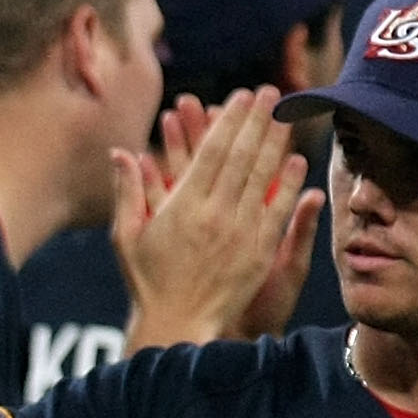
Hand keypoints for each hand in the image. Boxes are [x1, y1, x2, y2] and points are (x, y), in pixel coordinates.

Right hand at [115, 89, 318, 346]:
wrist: (177, 325)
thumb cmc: (147, 281)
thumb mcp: (126, 236)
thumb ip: (127, 191)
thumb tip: (120, 152)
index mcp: (182, 207)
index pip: (212, 152)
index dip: (230, 120)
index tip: (242, 96)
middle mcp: (214, 214)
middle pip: (242, 156)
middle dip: (257, 120)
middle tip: (271, 92)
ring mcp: (240, 233)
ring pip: (263, 177)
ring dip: (276, 142)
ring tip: (286, 115)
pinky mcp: (259, 252)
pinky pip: (277, 210)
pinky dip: (288, 184)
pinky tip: (296, 161)